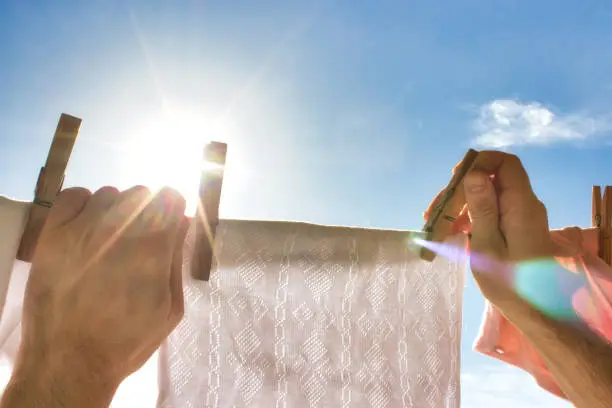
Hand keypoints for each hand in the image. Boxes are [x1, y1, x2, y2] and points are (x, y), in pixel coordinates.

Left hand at [13, 186, 187, 396]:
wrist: (69, 362)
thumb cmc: (127, 341)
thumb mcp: (170, 308)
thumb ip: (177, 259)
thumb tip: (183, 221)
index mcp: (152, 248)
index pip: (171, 197)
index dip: (174, 209)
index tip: (170, 224)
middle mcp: (118, 229)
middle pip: (142, 193)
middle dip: (148, 211)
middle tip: (140, 240)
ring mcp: (81, 229)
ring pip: (110, 194)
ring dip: (117, 210)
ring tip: (111, 239)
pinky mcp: (51, 235)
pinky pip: (73, 196)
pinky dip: (84, 205)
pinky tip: (87, 228)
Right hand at [425, 151, 554, 311]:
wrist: (535, 310)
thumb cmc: (509, 282)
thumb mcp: (488, 245)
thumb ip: (482, 207)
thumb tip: (474, 173)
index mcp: (521, 205)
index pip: (505, 164)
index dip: (480, 162)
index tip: (454, 180)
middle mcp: (525, 205)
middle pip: (492, 178)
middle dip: (461, 189)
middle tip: (435, 211)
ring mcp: (521, 216)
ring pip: (488, 194)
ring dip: (462, 205)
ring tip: (438, 225)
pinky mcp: (516, 227)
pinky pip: (492, 210)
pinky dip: (471, 216)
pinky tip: (453, 232)